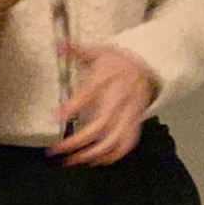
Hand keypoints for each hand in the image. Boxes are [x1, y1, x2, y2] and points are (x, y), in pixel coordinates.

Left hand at [47, 41, 157, 166]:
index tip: (55, 117)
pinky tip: (96, 162)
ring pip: (113, 140)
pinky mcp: (135, 123)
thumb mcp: (98, 52)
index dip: (72, 107)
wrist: (148, 68)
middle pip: (100, 126)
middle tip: (57, 150)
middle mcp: (118, 100)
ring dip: (92, 154)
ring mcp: (129, 114)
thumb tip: (58, 42)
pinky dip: (113, 156)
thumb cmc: (117, 62)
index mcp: (107, 80)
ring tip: (72, 161)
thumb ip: (77, 50)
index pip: (89, 94)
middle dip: (78, 141)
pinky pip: (127, 144)